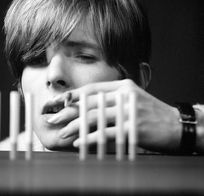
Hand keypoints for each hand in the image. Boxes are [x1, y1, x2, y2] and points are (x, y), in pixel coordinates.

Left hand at [47, 79, 181, 152]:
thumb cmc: (151, 112)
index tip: (57, 102)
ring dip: (75, 126)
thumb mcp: (131, 99)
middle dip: (67, 111)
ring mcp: (128, 111)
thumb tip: (89, 106)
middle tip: (52, 118)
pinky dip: (90, 138)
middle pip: (89, 102)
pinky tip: (79, 142)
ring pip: (94, 117)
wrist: (176, 124)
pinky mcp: (132, 128)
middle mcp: (123, 96)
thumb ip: (112, 99)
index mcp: (122, 86)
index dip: (73, 96)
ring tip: (62, 133)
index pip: (91, 89)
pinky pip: (105, 133)